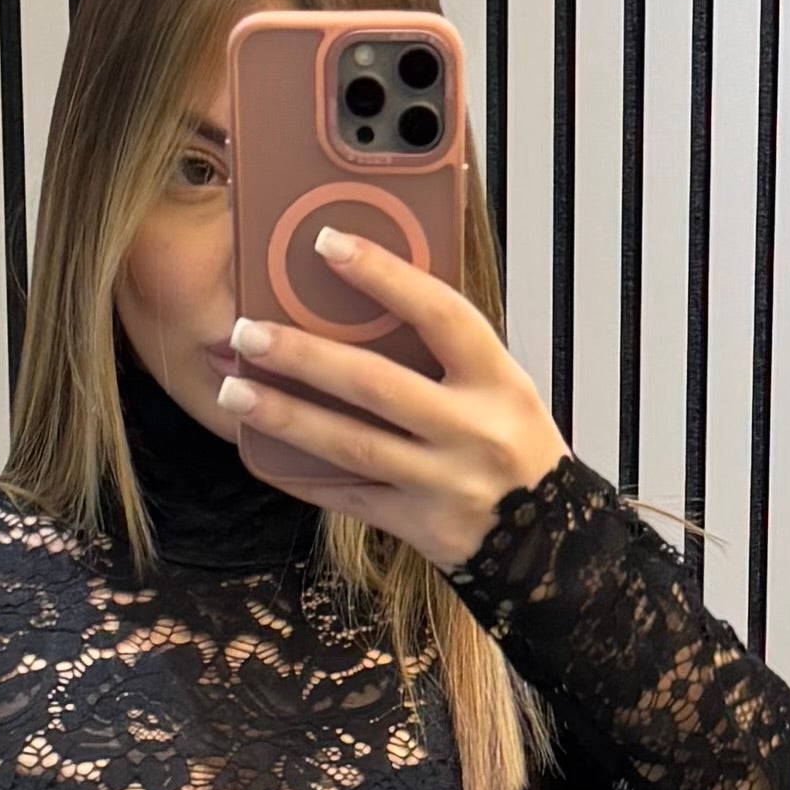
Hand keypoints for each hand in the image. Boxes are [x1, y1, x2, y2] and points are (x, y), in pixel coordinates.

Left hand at [221, 231, 565, 566]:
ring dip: (285, 414)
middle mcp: (474, 431)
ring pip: (350, 444)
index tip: (327, 243)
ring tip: (234, 389)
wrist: (555, 546)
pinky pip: (349, 497)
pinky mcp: (420, 526)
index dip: (384, 275)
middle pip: (375, 384)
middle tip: (246, 330)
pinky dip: (302, 475)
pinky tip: (261, 451)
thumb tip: (365, 302)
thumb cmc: (518, 450)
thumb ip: (447, 354)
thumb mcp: (503, 389)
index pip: (439, 314)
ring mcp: (445, 483)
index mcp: (499, 382)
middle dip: (303, 355)